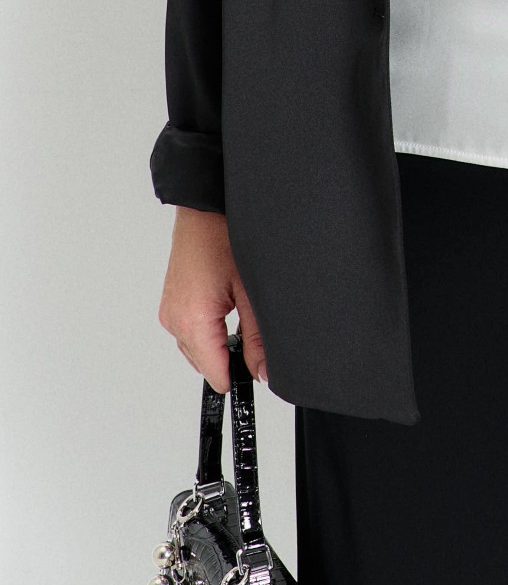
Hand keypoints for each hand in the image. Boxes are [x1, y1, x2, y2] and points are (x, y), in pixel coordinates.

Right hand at [158, 206, 267, 393]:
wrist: (203, 208)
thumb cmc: (224, 237)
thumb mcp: (251, 291)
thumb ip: (257, 337)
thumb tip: (262, 370)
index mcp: (192, 321)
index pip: (214, 373)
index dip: (238, 376)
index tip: (256, 369)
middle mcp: (174, 319)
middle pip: (204, 363)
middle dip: (229, 357)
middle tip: (253, 332)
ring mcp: (169, 311)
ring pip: (196, 348)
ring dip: (217, 342)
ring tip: (239, 311)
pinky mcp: (171, 302)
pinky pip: (188, 330)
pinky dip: (206, 328)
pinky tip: (225, 307)